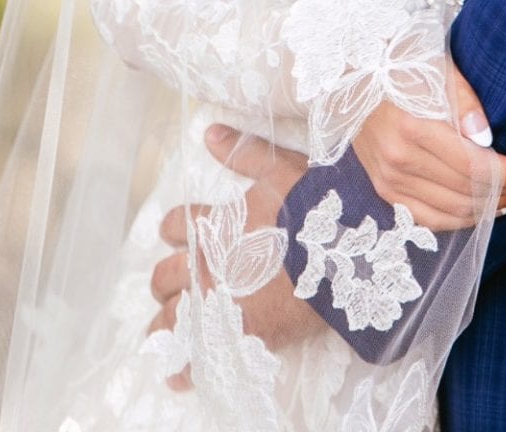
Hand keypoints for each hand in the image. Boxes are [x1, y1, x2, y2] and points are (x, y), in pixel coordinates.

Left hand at [147, 125, 314, 382]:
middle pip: (165, 277)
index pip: (176, 226)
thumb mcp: (279, 170)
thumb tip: (210, 132)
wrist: (342, 252)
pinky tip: (177, 374)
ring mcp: (220, 305)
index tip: (177, 235)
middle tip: (170, 287)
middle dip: (165, 280)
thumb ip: (243, 152)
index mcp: (215, 227)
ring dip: (164, 325)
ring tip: (162, 335)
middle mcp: (208, 266)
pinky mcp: (239, 338)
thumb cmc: (313, 207)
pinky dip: (183, 367)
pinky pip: (197, 358)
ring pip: (171, 320)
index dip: (175, 230)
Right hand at [352, 65, 505, 230]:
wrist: (351, 74)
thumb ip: (463, 102)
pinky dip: (466, 218)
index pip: (480, 167)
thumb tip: (490, 140)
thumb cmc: (400, 62)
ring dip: (499, 207)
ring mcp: (389, 182)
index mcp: (412, 130)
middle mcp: (398, 163)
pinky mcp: (385, 191)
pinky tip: (493, 208)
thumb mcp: (435, 67)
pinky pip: (432, 219)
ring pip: (456, 212)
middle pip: (472, 193)